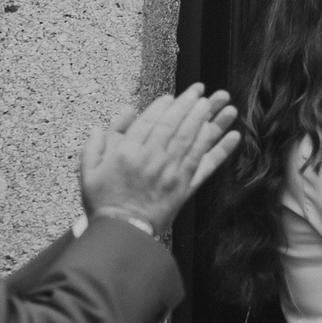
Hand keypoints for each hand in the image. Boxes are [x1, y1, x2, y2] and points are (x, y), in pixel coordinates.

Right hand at [79, 85, 241, 234]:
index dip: (164, 106)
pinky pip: (206, 163)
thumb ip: (99, 140)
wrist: (121, 232)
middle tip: (200, 90)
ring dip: (208, 118)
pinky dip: (221, 148)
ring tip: (220, 101)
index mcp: (128, 151)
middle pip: (175, 124)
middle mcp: (152, 158)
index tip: (173, 96)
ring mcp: (171, 171)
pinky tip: (233, 135)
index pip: (150, 121)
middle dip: (189, 104)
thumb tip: (122, 114)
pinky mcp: (185, 186)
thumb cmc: (103, 201)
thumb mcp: (88, 170)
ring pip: (192, 138)